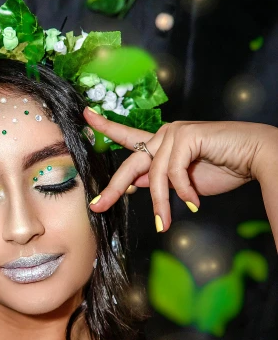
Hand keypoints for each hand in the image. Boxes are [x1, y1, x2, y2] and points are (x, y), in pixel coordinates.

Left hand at [83, 110, 273, 231]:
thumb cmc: (224, 166)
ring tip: (165, 223)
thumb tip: (133, 185)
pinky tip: (195, 200)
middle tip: (98, 205)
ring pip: (154, 175)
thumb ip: (158, 180)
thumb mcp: (182, 181)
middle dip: (113, 188)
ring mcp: (174, 132)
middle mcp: (164, 134)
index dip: (106, 127)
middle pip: (130, 163)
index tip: (85, 116)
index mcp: (161, 142)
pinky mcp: (186, 136)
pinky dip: (183, 191)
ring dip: (162, 203)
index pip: (128, 136)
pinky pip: (173, 172)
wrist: (254, 157)